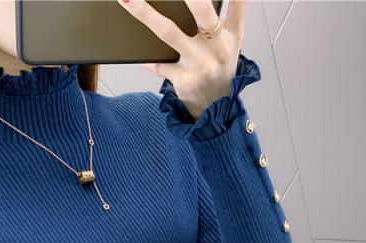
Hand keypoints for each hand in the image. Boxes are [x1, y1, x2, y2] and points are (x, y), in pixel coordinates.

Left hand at [115, 0, 248, 119]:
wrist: (217, 108)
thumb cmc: (219, 67)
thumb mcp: (232, 40)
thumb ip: (231, 12)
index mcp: (233, 32)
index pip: (239, 1)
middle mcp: (218, 46)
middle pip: (202, 10)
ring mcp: (200, 64)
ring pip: (170, 33)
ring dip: (146, 15)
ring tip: (127, 0)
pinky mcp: (184, 80)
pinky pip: (159, 65)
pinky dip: (147, 60)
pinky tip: (138, 56)